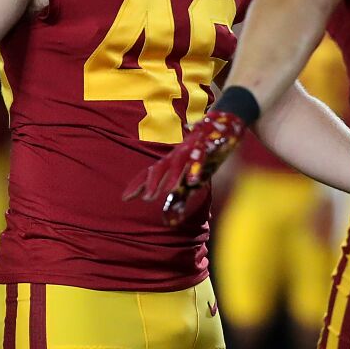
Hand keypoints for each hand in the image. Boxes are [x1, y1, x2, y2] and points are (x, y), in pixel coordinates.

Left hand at [125, 110, 246, 225]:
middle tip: (146, 199)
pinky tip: (194, 179)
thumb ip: (180, 198)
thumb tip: (168, 221)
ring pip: (179, 161)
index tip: (125, 198)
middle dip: (153, 182)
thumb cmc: (204, 156)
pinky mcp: (207, 144)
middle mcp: (177, 154)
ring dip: (173, 176)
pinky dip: (197, 166)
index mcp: (170, 161)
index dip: (137, 184)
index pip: (149, 173)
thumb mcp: (191, 179)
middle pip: (160, 167)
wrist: (224, 126)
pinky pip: (201, 155)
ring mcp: (192, 148)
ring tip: (168, 191)